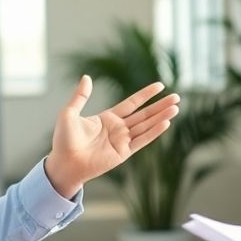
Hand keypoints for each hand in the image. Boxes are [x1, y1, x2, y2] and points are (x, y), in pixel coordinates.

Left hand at [45, 77, 179, 197]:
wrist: (64, 163)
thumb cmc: (64, 140)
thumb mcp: (69, 113)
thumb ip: (80, 96)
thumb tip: (86, 77)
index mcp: (107, 118)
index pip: (132, 103)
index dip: (146, 95)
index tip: (160, 86)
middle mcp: (118, 129)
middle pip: (144, 114)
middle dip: (160, 106)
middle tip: (177, 97)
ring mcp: (122, 141)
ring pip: (146, 126)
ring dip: (161, 117)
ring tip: (176, 108)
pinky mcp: (123, 153)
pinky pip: (142, 140)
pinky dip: (154, 132)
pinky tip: (166, 123)